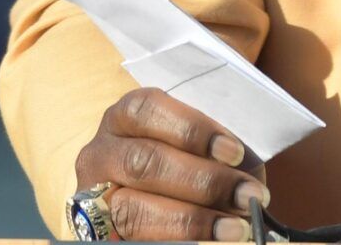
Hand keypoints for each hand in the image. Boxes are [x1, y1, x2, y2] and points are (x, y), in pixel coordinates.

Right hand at [74, 87, 267, 240]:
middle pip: (143, 162)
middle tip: (249, 196)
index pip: (147, 110)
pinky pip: (133, 240)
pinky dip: (176, 241)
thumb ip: (216, 148)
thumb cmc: (189, 159)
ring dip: (192, 220)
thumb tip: (245, 172)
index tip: (235, 152)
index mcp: (124, 116)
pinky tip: (209, 242)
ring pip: (133, 210)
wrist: (159, 196)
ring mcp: (91, 198)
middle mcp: (100, 153)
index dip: (192, 130)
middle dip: (203, 182)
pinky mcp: (98, 234)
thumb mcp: (200, 144)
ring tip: (237, 228)